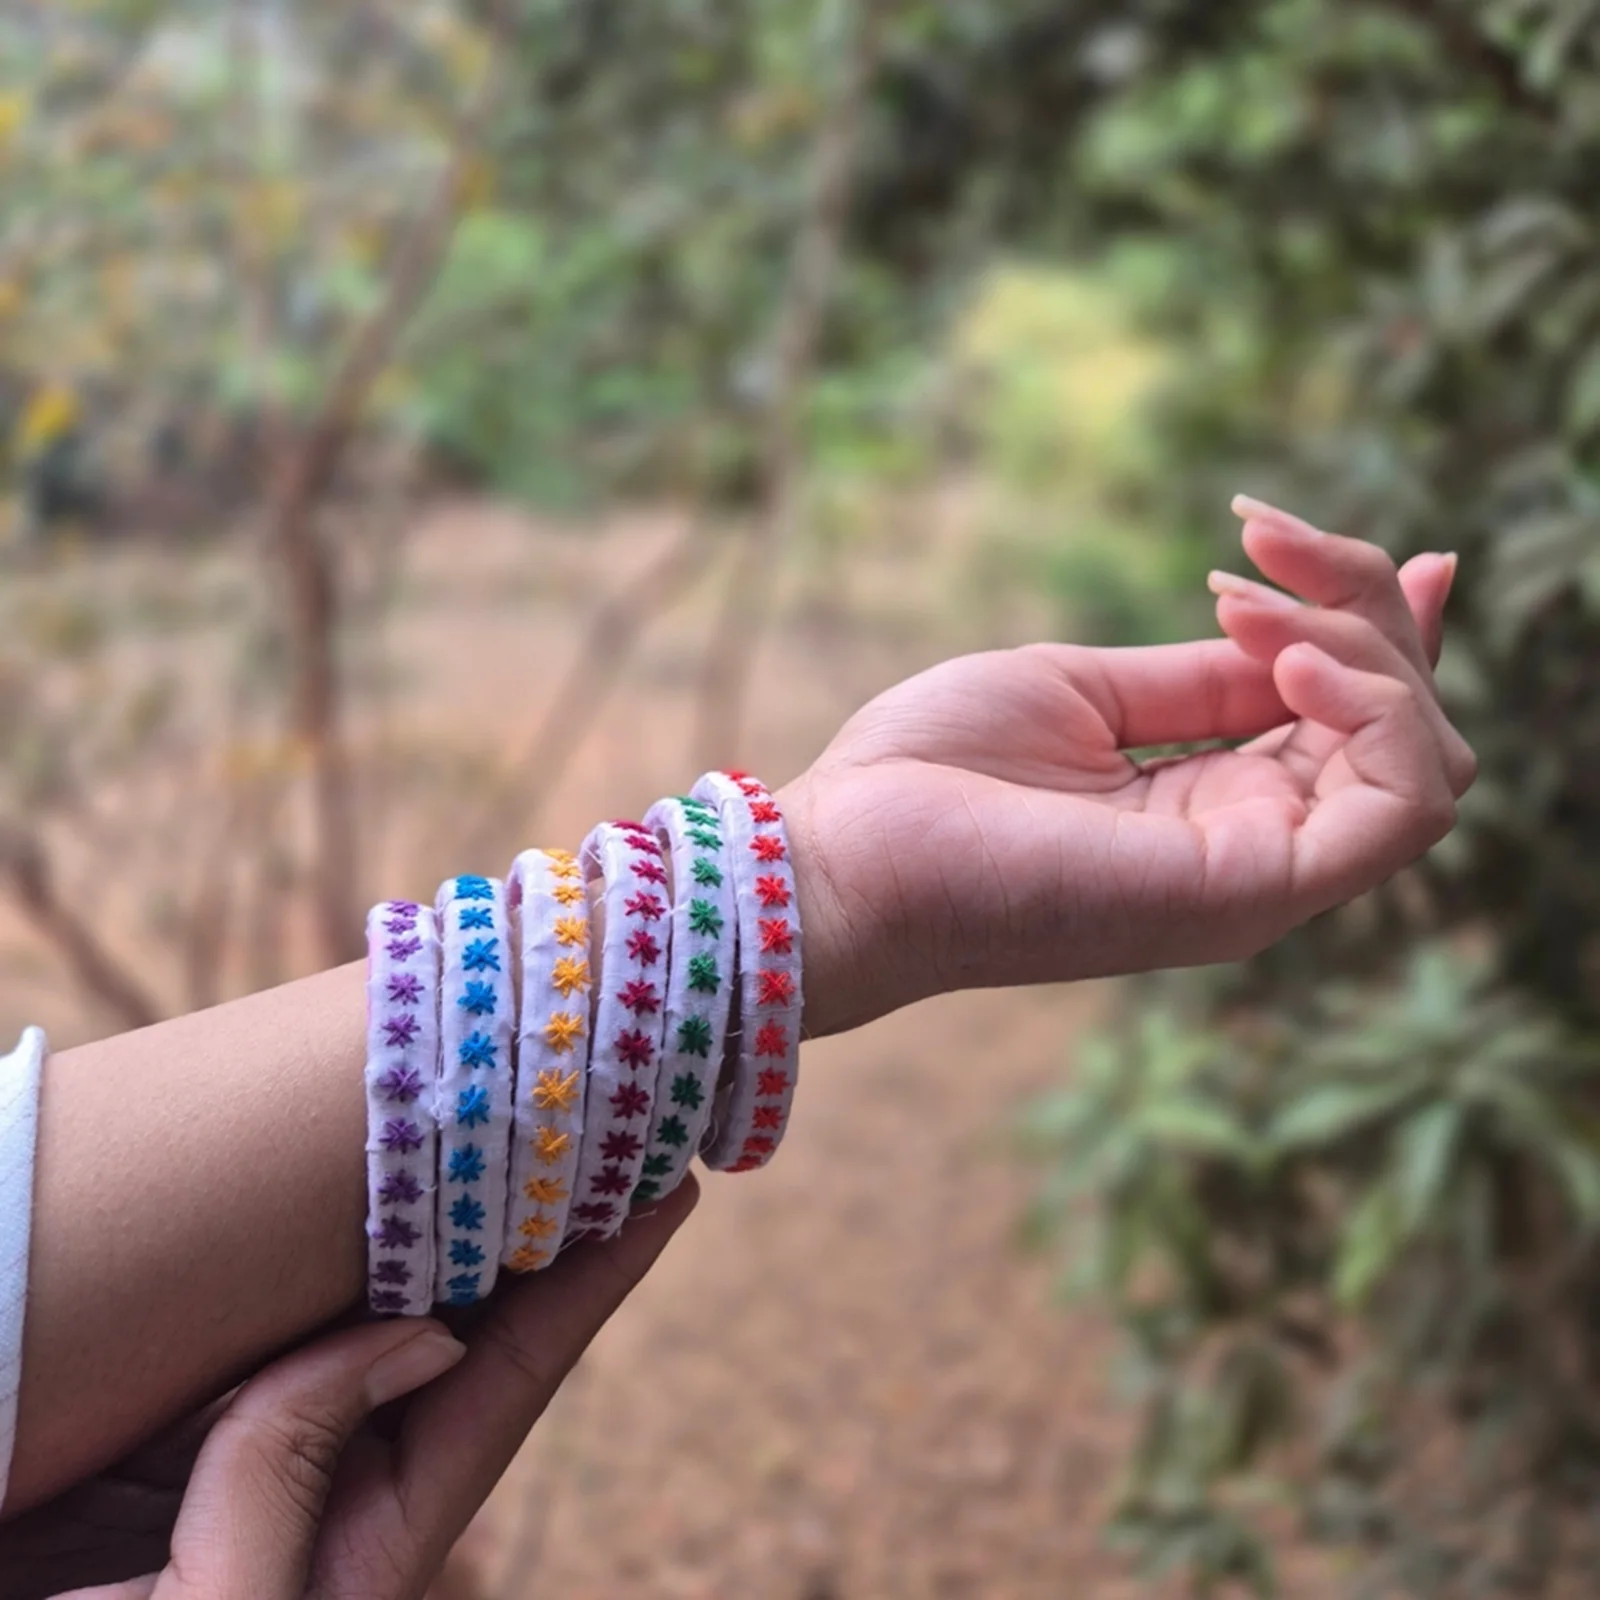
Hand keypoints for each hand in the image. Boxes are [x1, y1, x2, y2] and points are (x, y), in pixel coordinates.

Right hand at [0, 1179, 695, 1599]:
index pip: (509, 1383)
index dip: (591, 1283)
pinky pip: (273, 1311)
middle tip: (602, 1118)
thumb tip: (419, 1336)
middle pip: (460, 1327)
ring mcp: (257, 1439)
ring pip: (370, 1303)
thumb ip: (294, 1467)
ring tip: (513, 1118)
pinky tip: (367, 1176)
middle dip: (532, 1229)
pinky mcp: (177, 1415)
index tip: (665, 1191)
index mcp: (368, 1541)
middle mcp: (332, 1475)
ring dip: (436, 1216)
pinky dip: (324, 1241)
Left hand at [784, 498, 1474, 1033]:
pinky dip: (1376, 708)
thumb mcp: (1084, 693)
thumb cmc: (931, 776)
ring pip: (1424, 762)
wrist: (842, 859)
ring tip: (1254, 605)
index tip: (1343, 541)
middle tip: (1268, 538)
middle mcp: (1254, 850)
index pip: (1354, 726)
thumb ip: (1204, 680)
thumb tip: (1303, 632)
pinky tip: (1290, 655)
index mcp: (1212, 810)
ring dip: (1373, 649)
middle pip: (1403, 732)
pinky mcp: (1250, 892)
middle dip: (1366, 606)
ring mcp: (1258, 880)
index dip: (1380, 627)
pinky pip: (1399, 805)